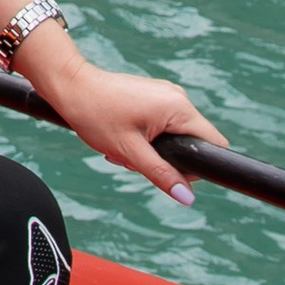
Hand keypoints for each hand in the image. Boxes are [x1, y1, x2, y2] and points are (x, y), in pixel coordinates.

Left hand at [28, 37, 224, 202]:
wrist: (71, 86)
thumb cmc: (97, 116)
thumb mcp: (130, 152)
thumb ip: (162, 175)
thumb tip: (187, 198)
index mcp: (179, 108)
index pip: (213, 143)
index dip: (198, 165)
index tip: (170, 171)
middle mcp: (178, 97)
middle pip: (190, 141)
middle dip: (165, 159)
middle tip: (133, 158)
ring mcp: (165, 94)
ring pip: (173, 135)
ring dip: (151, 150)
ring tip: (122, 147)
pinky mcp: (153, 95)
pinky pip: (161, 123)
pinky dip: (145, 137)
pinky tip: (122, 137)